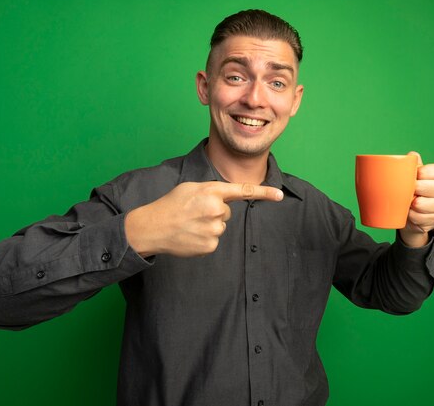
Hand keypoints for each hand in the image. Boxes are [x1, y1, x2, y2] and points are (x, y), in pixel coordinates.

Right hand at [125, 182, 283, 257]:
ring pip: (221, 226)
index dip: (264, 192)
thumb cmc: (171, 205)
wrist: (153, 227)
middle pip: (227, 211)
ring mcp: (214, 229)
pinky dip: (204, 238)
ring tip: (190, 224)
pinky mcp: (210, 245)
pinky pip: (215, 240)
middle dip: (214, 212)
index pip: (243, 190)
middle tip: (193, 213)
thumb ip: (212, 191)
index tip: (280, 195)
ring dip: (209, 225)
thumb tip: (225, 202)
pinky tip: (191, 236)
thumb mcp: (191, 188)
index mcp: (211, 190)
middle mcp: (216, 209)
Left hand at [399, 152, 433, 246]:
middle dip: (411, 189)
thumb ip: (415, 164)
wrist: (420, 214)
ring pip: (420, 204)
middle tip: (407, 191)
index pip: (429, 171)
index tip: (411, 177)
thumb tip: (412, 155)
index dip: (415, 174)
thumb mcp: (418, 175)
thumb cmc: (419, 190)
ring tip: (408, 202)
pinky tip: (410, 212)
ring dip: (409, 204)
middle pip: (423, 187)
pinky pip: (418, 217)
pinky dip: (411, 215)